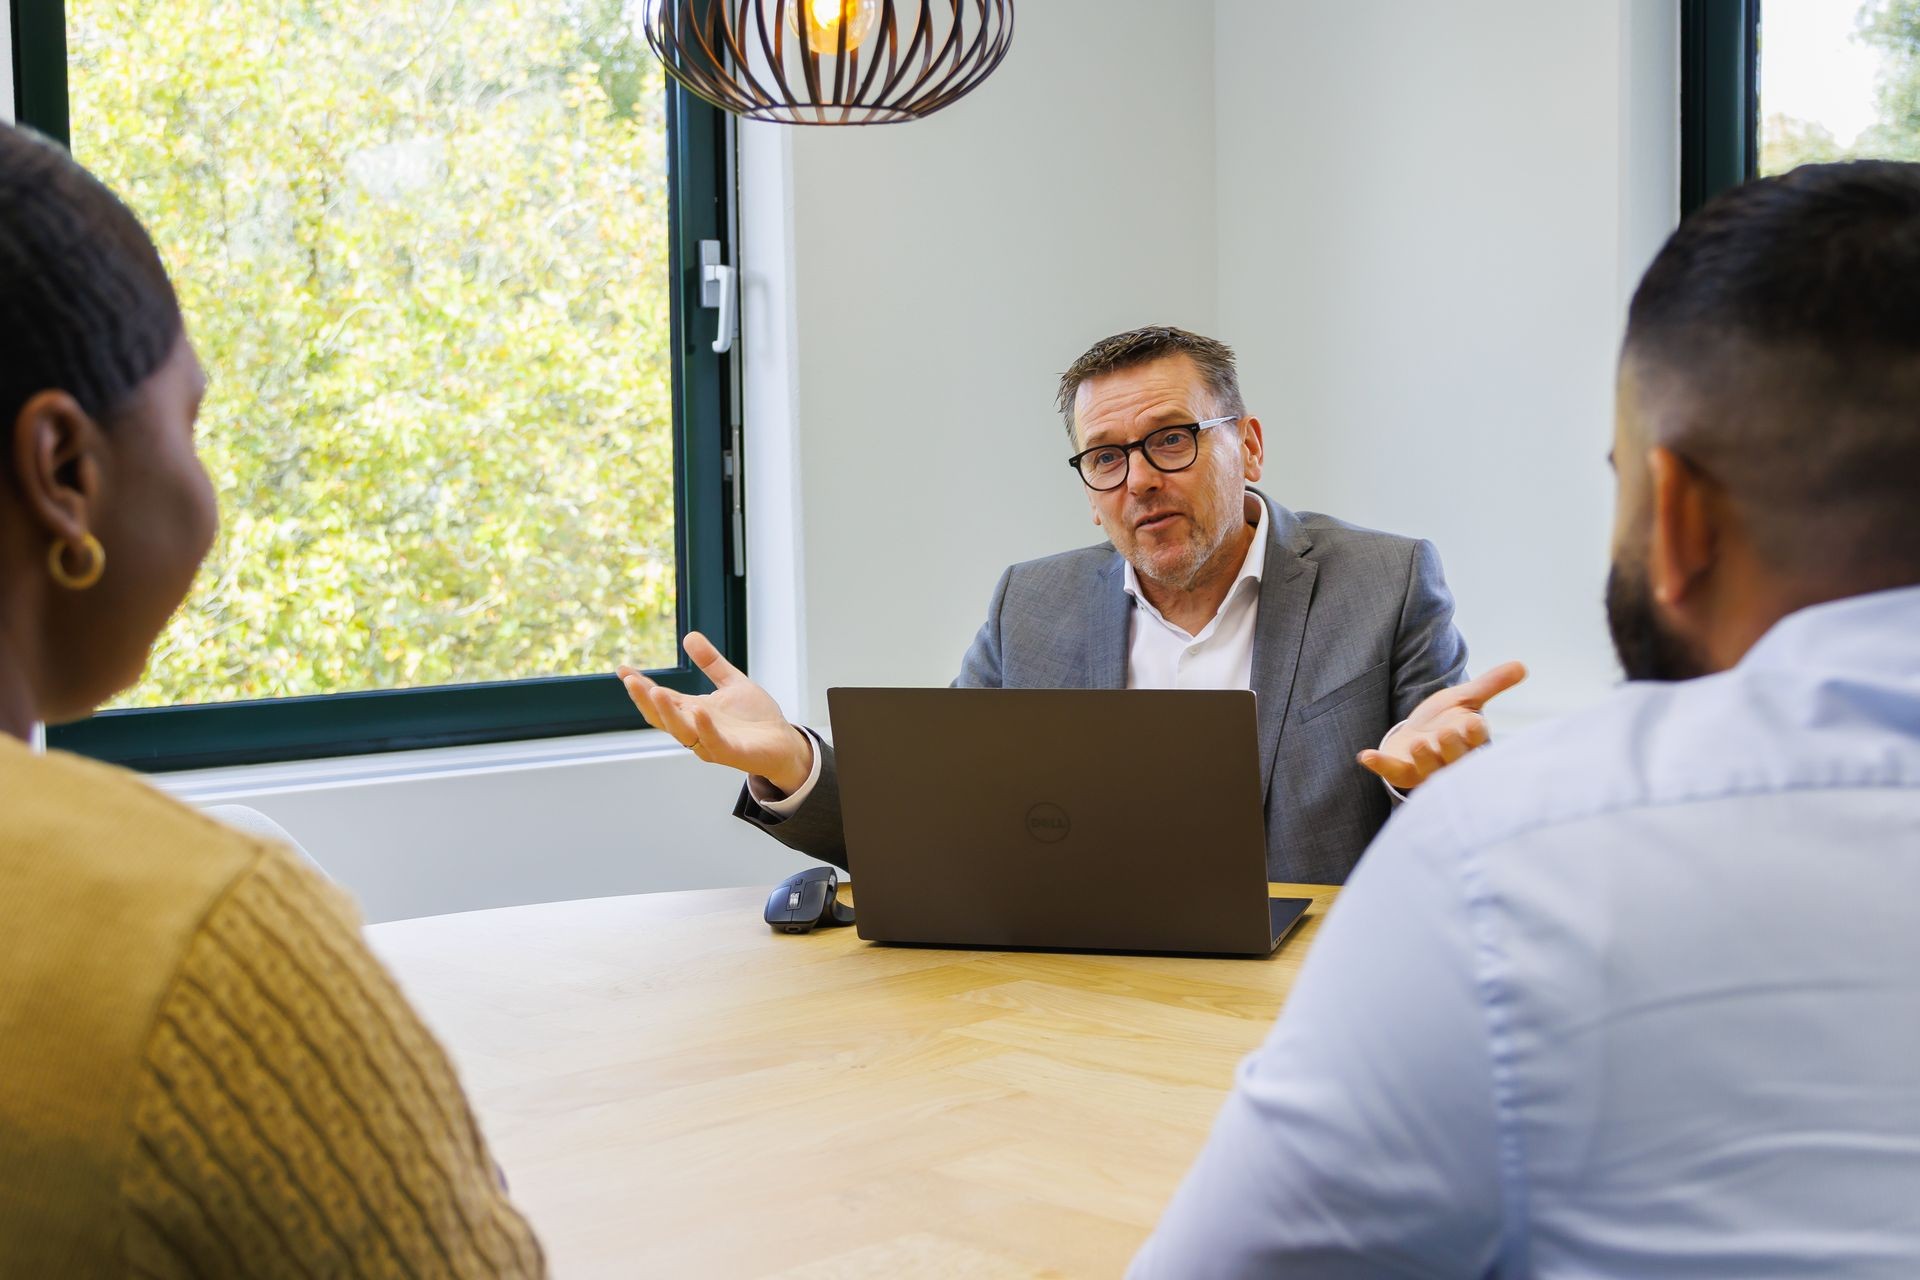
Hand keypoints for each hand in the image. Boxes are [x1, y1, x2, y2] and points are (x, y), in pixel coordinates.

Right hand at [618, 631, 814, 794]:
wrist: (784, 743)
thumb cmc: (756, 718)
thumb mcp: (731, 682)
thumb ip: (711, 663)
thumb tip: (689, 635)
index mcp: (693, 711)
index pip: (660, 698)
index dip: (640, 685)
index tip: (622, 669)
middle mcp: (696, 728)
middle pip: (662, 717)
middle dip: (644, 699)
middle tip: (629, 680)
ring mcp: (711, 742)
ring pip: (681, 731)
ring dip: (667, 712)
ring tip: (655, 691)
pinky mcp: (731, 752)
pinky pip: (713, 741)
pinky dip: (704, 727)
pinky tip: (698, 709)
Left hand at [1356, 660, 1527, 792]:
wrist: (1419, 734)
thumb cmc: (1448, 718)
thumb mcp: (1467, 698)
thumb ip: (1491, 684)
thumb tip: (1521, 665)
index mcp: (1470, 740)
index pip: (1477, 739)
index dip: (1475, 733)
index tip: (1474, 723)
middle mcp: (1452, 759)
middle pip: (1455, 758)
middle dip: (1452, 747)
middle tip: (1446, 733)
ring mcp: (1427, 768)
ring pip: (1429, 770)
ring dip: (1424, 758)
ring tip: (1419, 742)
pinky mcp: (1403, 772)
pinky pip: (1393, 772)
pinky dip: (1381, 765)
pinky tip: (1366, 755)